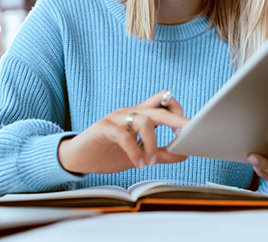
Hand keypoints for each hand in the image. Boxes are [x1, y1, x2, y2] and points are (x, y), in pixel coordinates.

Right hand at [58, 90, 189, 173]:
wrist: (78, 158)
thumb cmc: (109, 153)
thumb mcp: (140, 155)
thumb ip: (161, 153)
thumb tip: (185, 153)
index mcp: (140, 115)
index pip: (164, 102)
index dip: (178, 112)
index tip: (188, 131)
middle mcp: (130, 112)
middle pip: (159, 108)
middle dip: (177, 119)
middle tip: (189, 134)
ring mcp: (117, 118)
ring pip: (144, 121)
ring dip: (152, 144)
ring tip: (150, 163)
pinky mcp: (104, 128)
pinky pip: (124, 136)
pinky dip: (134, 152)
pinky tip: (138, 164)